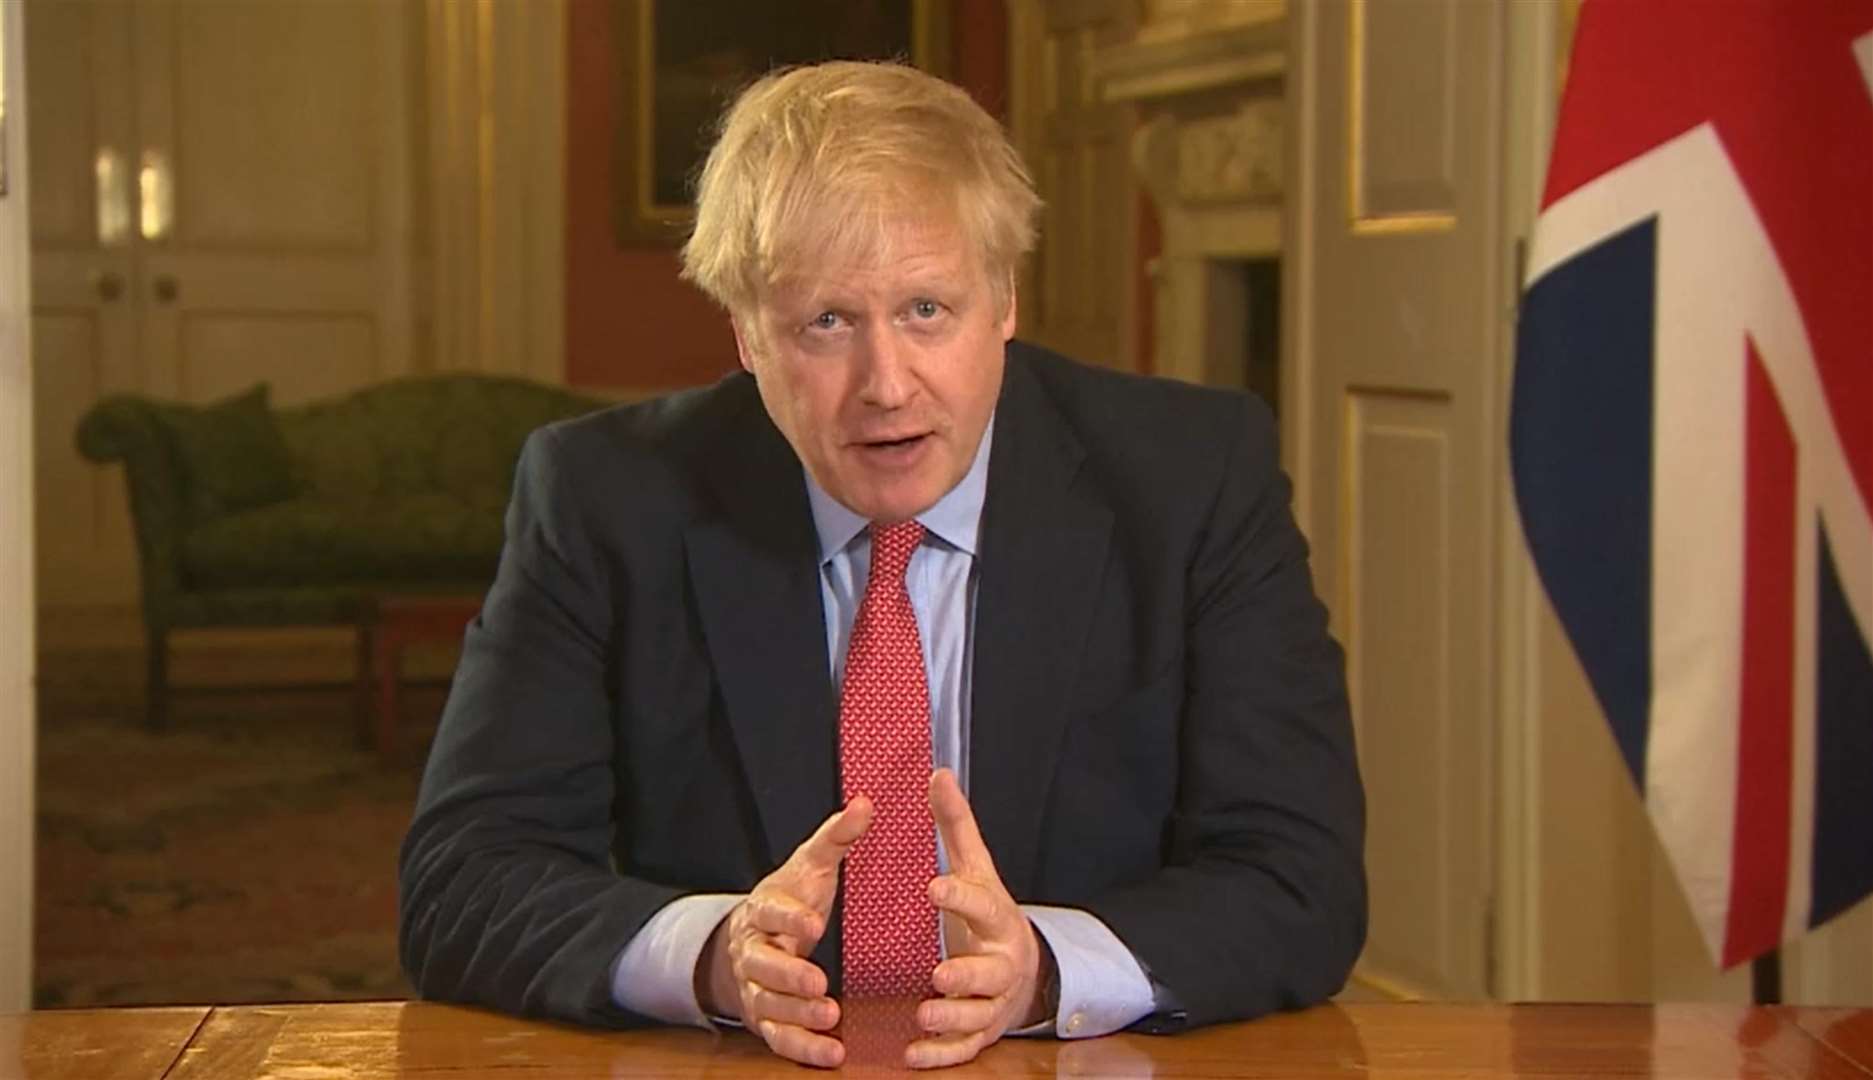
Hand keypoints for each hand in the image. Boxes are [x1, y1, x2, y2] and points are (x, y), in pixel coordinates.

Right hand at [697, 797, 872, 1068]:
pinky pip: (779, 1039)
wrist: (751, 940)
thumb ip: (837, 839)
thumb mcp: (811, 867)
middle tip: (818, 983)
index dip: (788, 919)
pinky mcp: (766, 1020)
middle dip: (788, 976)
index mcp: (763, 910)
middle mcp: (754, 952)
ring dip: (797, 1015)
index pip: (769, 912)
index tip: (813, 923)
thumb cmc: (791, 900)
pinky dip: (803, 1049)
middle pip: (762, 966)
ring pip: (769, 1006)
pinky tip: (832, 1054)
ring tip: (830, 1017)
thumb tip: (866, 803)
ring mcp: (757, 989)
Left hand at [909, 768, 1049, 1068]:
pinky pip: (964, 1048)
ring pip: (977, 1015)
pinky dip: (940, 1054)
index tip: (933, 887)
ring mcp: (993, 1002)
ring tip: (924, 1015)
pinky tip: (913, 1053)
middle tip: (939, 973)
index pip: (981, 904)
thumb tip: (939, 773)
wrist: (1024, 969)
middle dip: (966, 975)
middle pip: (989, 973)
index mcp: (997, 917)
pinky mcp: (982, 1032)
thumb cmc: (989, 914)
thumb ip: (955, 826)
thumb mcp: (977, 869)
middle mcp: (1000, 962)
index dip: (960, 897)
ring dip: (951, 1018)